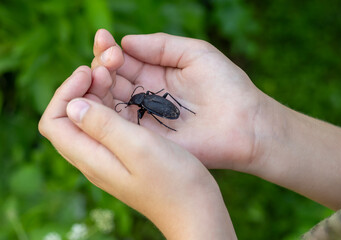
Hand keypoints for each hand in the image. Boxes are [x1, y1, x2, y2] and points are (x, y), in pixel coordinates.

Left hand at [38, 66, 236, 238]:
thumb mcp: (139, 148)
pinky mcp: (126, 154)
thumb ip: (103, 126)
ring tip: (119, 70)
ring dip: (99, 92)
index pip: (54, 121)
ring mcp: (110, 157)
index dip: (65, 92)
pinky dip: (114, 102)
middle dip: (83, 86)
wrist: (196, 209)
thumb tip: (72, 105)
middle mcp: (95, 158)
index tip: (89, 72)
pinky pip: (108, 123)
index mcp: (92, 157)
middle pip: (70, 116)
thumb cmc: (174, 181)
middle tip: (108, 66)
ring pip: (90, 117)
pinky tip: (131, 92)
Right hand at [90, 29, 270, 170]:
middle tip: (108, 59)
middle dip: (101, 65)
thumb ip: (161, 45)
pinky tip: (96, 94)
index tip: (104, 38)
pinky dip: (101, 110)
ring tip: (101, 72)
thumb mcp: (196, 53)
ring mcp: (143, 118)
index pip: (122, 60)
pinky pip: (115, 125)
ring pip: (107, 100)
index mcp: (155, 73)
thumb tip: (124, 41)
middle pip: (110, 79)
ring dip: (97, 85)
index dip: (109, 49)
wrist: (245, 124)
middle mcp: (145, 95)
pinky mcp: (145, 139)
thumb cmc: (227, 85)